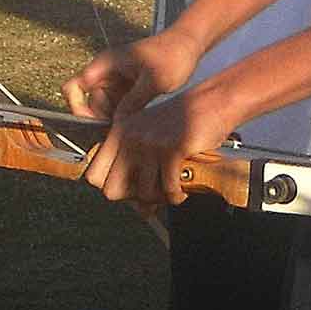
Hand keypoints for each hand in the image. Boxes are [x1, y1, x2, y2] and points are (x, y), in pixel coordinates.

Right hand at [64, 29, 200, 122]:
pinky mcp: (128, 87)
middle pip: (90, 103)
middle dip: (101, 118)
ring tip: (131, 129)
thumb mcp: (154, 80)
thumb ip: (133, 101)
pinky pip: (118, 106)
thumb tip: (116, 124)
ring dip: (114, 119)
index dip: (77, 107)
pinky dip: (124, 116)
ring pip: (104, 108)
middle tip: (119, 133)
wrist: (190, 43)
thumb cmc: (173, 54)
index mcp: (106, 64)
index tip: (94, 122)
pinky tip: (137, 123)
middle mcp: (107, 72)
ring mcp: (117, 80)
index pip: (74, 87)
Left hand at [77, 88, 233, 206]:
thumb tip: (141, 210)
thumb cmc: (188, 119)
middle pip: (112, 190)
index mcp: (120, 131)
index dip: (112, 186)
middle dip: (133, 197)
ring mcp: (150, 143)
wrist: (216, 100)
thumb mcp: (154, 138)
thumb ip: (141, 169)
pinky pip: (169, 188)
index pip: (94, 175)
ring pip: (143, 193)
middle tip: (152, 191)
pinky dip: (177, 195)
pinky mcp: (173, 149)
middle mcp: (130, 137)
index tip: (131, 186)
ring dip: (160, 198)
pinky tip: (183, 189)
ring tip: (172, 189)